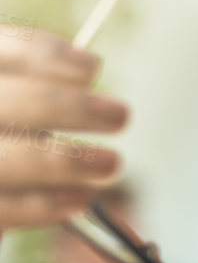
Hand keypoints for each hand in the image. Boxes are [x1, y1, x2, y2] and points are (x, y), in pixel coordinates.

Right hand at [0, 24, 128, 231]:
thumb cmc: (6, 139)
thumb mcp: (14, 105)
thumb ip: (32, 85)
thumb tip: (85, 66)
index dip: (42, 54)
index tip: (92, 67)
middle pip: (7, 104)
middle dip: (68, 107)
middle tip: (120, 115)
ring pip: (5, 161)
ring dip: (65, 162)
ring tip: (111, 163)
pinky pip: (3, 207)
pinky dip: (44, 205)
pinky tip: (81, 197)